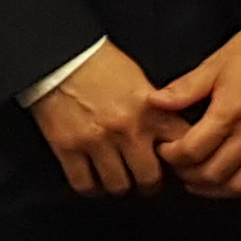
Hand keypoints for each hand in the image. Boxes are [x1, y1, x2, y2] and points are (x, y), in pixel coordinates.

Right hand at [27, 41, 172, 199]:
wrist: (59, 54)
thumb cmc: (99, 63)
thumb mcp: (139, 80)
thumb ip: (156, 109)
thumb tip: (169, 136)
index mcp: (150, 109)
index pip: (181, 145)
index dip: (181, 160)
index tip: (175, 164)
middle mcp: (126, 128)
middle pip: (149, 178)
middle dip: (148, 182)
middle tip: (143, 178)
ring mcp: (97, 140)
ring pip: (118, 186)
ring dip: (119, 184)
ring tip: (117, 176)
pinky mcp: (68, 147)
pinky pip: (85, 184)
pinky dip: (91, 187)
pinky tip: (93, 178)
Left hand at [151, 31, 240, 199]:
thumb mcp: (216, 63)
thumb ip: (185, 88)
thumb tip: (154, 101)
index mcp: (230, 110)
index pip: (192, 150)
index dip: (172, 156)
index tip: (165, 149)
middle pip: (212, 173)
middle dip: (187, 175)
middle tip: (178, 167)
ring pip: (239, 186)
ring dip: (214, 189)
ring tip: (200, 180)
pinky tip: (231, 182)